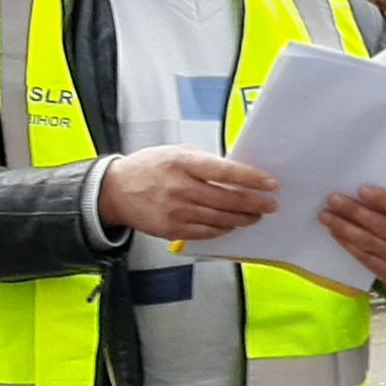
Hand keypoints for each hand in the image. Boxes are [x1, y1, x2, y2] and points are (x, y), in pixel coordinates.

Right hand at [98, 145, 276, 241]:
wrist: (115, 191)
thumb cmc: (149, 168)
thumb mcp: (177, 153)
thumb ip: (206, 162)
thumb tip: (236, 173)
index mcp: (183, 164)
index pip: (226, 172)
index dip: (252, 179)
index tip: (270, 184)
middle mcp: (181, 188)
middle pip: (228, 200)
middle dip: (255, 204)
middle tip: (270, 205)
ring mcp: (177, 211)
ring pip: (221, 219)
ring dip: (243, 219)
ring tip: (255, 215)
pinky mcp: (173, 229)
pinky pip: (207, 233)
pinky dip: (224, 229)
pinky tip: (232, 224)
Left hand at [321, 185, 385, 285]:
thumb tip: (364, 193)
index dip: (382, 200)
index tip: (361, 190)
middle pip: (381, 226)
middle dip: (354, 212)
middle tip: (334, 200)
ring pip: (369, 242)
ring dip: (344, 227)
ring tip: (327, 216)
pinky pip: (364, 257)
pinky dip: (348, 243)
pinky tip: (336, 232)